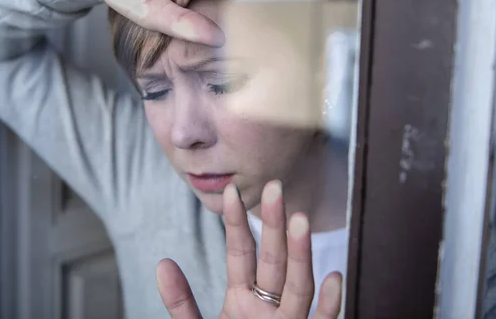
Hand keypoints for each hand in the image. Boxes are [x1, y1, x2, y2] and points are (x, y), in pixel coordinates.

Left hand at [156, 181, 342, 318]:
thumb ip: (180, 303)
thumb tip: (163, 264)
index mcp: (242, 299)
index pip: (241, 253)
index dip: (237, 223)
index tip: (231, 192)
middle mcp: (269, 307)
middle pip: (274, 261)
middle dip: (273, 226)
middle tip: (274, 188)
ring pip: (297, 287)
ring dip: (300, 255)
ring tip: (299, 222)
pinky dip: (327, 304)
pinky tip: (333, 277)